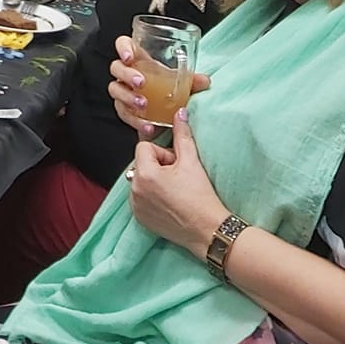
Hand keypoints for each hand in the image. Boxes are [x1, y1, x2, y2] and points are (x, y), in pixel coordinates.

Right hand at [108, 37, 210, 136]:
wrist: (165, 116)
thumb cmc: (168, 91)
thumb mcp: (181, 84)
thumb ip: (192, 82)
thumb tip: (205, 81)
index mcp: (140, 60)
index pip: (124, 44)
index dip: (122, 48)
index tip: (129, 57)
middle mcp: (128, 74)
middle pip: (116, 68)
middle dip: (126, 75)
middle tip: (141, 82)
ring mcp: (124, 92)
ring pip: (115, 90)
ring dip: (128, 97)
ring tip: (143, 104)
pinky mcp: (125, 110)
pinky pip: (124, 114)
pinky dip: (135, 120)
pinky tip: (148, 125)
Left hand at [127, 108, 226, 255]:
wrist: (209, 231)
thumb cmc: (201, 196)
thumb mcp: (191, 161)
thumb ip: (182, 134)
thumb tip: (179, 112)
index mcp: (144, 174)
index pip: (145, 147)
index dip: (163, 153)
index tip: (177, 165)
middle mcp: (134, 190)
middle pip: (141, 164)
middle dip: (157, 166)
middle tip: (178, 179)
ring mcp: (136, 206)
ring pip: (140, 180)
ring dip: (153, 181)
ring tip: (175, 191)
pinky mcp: (140, 219)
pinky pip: (139, 198)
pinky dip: (151, 196)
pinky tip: (169, 203)